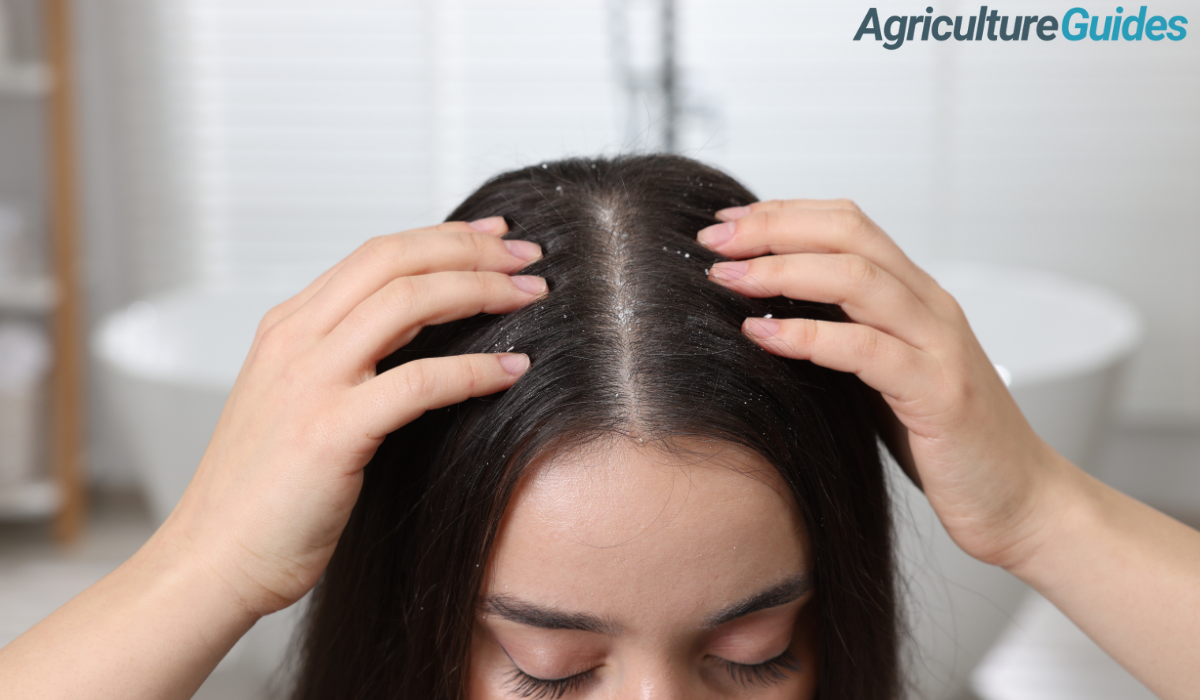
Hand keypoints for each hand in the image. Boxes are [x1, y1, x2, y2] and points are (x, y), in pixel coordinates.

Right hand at [156, 217, 544, 616]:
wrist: (212, 560)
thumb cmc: (261, 495)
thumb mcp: (295, 402)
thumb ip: (342, 360)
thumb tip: (417, 336)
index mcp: (287, 328)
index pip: (375, 254)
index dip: (443, 237)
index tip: (494, 238)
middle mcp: (294, 341)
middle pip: (394, 260)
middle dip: (470, 249)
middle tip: (528, 256)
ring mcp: (310, 383)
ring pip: (409, 302)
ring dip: (481, 291)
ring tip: (531, 297)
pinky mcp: (330, 432)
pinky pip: (420, 382)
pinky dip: (476, 370)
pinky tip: (513, 370)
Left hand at [699, 200, 1067, 570]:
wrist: (1020, 503)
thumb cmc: (944, 444)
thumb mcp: (885, 377)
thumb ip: (844, 340)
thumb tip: (767, 316)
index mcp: (916, 297)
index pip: (847, 225)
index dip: (782, 214)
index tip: (725, 224)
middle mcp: (930, 307)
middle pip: (848, 233)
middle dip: (772, 228)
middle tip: (711, 238)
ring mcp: (939, 346)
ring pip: (856, 278)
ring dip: (781, 271)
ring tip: (725, 278)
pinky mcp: (939, 394)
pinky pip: (866, 350)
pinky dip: (807, 337)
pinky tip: (760, 335)